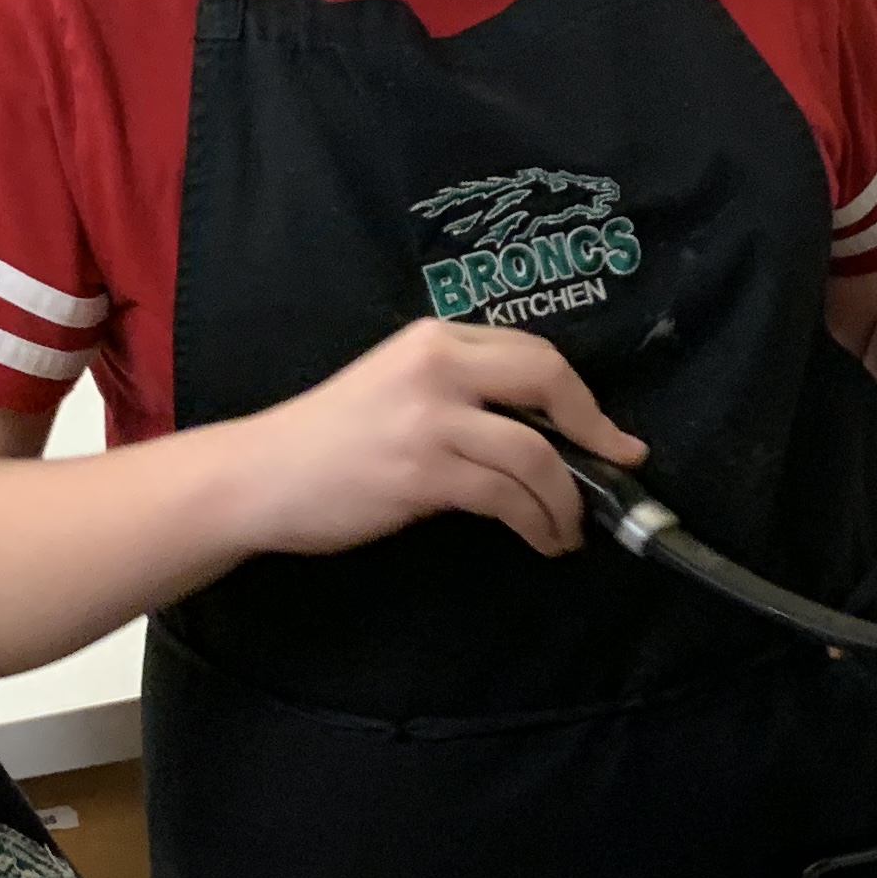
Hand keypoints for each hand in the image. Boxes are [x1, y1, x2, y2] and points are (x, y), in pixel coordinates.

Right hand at [228, 321, 644, 563]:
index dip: (583, 398)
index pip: (534, 353)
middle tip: (615, 471)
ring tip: (569, 529)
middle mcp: (437, 365)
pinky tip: (541, 539)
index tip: (610, 435)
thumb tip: (540, 432)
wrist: (261, 476)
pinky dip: (537, 523)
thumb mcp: (397, 386)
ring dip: (566, 500)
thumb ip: (460, 391)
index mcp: (434, 338)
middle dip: (595, 432)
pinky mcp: (421, 472)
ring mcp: (429, 418)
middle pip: (548, 381)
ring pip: (535, 454)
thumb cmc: (330, 438)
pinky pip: (505, 497)